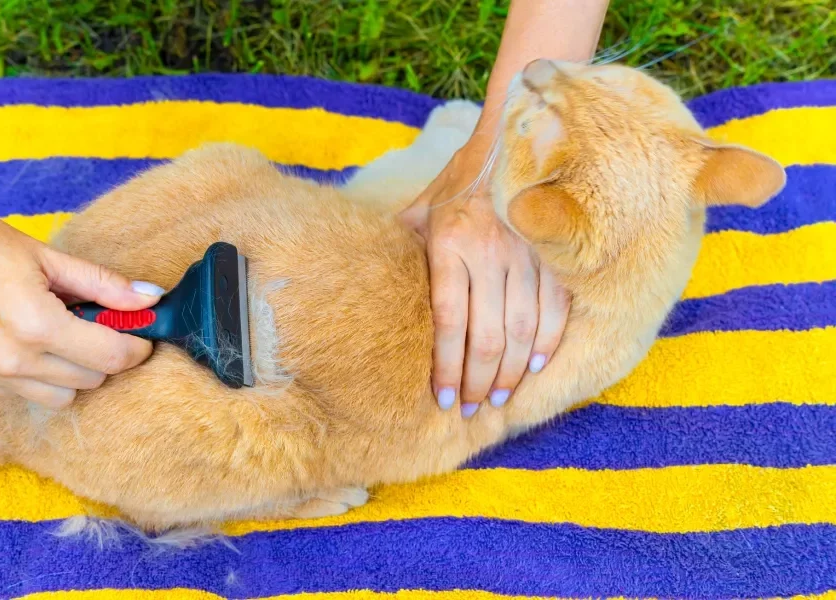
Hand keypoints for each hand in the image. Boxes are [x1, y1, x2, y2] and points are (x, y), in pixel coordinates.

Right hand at [0, 178, 163, 407]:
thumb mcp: (50, 258)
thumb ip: (105, 285)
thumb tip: (152, 298)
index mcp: (38, 325)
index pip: (112, 358)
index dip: (136, 348)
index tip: (140, 335)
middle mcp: (11, 359)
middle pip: (90, 380)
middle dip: (104, 356)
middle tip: (97, 326)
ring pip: (58, 396)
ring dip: (71, 371)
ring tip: (59, 334)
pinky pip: (18, 391)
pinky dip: (33, 373)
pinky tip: (23, 340)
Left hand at [400, 138, 569, 416]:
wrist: (508, 143)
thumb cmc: (456, 185)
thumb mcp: (419, 212)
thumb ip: (402, 249)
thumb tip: (370, 282)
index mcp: (448, 243)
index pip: (448, 320)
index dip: (446, 366)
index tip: (441, 397)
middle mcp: (488, 251)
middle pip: (486, 335)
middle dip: (477, 381)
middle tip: (470, 410)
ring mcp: (525, 253)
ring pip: (522, 329)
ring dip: (511, 372)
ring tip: (498, 398)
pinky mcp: (552, 254)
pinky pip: (554, 308)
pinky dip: (547, 342)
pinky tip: (535, 366)